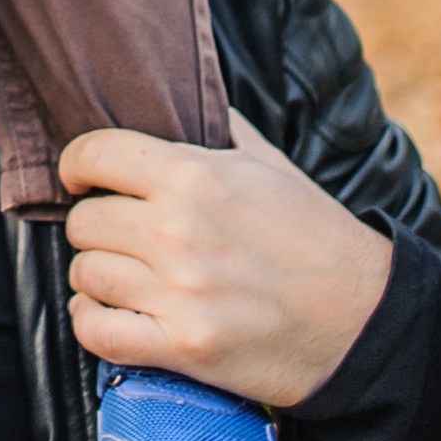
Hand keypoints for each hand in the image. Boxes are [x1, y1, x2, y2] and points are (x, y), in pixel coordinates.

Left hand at [58, 116, 393, 410]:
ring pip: (85, 275)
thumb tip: (180, 94)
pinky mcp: (185, 346)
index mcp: (197, 176)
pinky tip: (105, 313)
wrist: (363, 318)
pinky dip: (91, 323)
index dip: (76, 164)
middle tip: (117, 235)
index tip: (80, 177)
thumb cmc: (315, 236)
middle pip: (83, 221)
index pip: (96, 154)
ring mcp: (180, 292)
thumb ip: (219, 128)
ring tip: (120, 274)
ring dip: (95, 275)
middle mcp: (180, 230)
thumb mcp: (271, 164)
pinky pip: (97, 332)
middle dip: (94, 226)